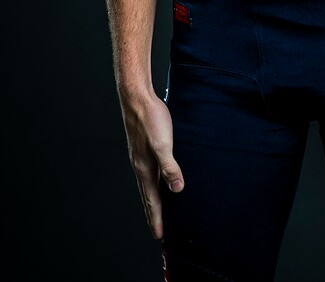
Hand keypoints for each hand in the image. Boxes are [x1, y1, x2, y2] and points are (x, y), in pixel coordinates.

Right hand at [121, 91, 183, 238]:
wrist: (137, 98)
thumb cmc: (151, 119)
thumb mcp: (163, 143)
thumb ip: (170, 166)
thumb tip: (177, 190)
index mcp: (145, 169)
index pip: (153, 200)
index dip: (157, 218)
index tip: (160, 236)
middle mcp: (141, 166)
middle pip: (148, 197)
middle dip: (154, 215)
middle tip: (158, 232)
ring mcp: (141, 158)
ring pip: (147, 186)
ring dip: (153, 201)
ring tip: (158, 212)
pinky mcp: (144, 148)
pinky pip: (150, 174)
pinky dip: (154, 184)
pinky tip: (159, 181)